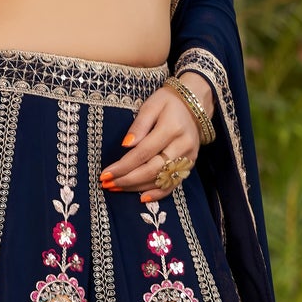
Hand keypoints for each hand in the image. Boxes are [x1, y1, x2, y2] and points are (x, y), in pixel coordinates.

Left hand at [98, 82, 204, 202]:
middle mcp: (182, 146)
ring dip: (137, 187)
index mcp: (171, 128)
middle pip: (152, 169)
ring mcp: (188, 157)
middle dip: (127, 180)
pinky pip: (175, 184)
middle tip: (108, 184)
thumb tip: (126, 145)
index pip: (143, 153)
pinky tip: (142, 198)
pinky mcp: (190, 165)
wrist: (196, 104)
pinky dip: (159, 193)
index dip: (123, 166)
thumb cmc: (168, 103)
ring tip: (117, 188)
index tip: (105, 174)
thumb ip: (138, 126)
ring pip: (161, 180)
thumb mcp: (151, 106)